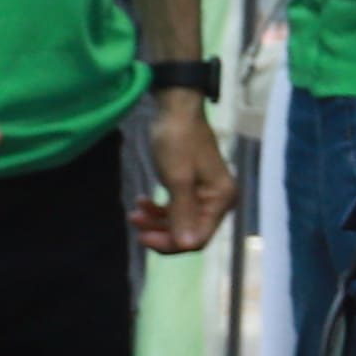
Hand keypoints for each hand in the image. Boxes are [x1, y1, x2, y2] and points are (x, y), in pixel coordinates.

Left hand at [133, 90, 232, 254]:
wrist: (176, 110)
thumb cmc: (178, 141)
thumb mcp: (178, 179)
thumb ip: (183, 214)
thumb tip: (187, 245)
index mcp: (221, 199)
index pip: (199, 237)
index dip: (171, 243)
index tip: (143, 236)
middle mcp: (218, 200)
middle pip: (189, 232)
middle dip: (160, 231)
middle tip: (135, 222)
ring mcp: (206, 194)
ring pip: (180, 222)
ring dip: (156, 221)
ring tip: (134, 212)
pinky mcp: (193, 188)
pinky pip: (177, 209)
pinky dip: (159, 210)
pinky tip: (142, 201)